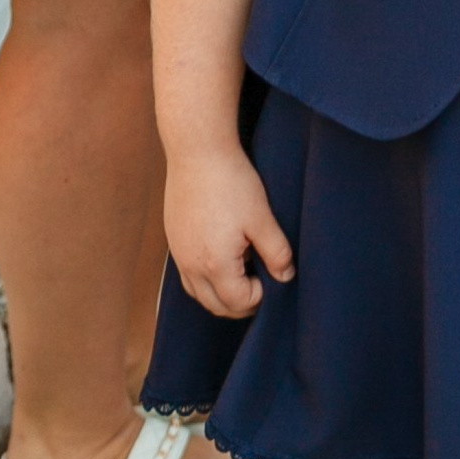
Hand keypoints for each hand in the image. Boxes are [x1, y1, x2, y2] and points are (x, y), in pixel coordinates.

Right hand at [162, 138, 293, 319]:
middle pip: (215, 305)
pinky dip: (206, 279)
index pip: (238, 302)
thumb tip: (286, 276)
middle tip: (261, 283)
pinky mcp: (174, 241)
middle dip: (240, 303)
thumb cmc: (232, 183)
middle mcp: (190, 265)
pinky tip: (223, 259)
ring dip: (221, 294)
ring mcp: (178, 254)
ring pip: (198, 293)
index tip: (271, 275)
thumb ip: (276, 252)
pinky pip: (188, 275)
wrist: (197, 153)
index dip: (260, 295)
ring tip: (244, 272)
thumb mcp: (262, 218)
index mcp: (215, 264)